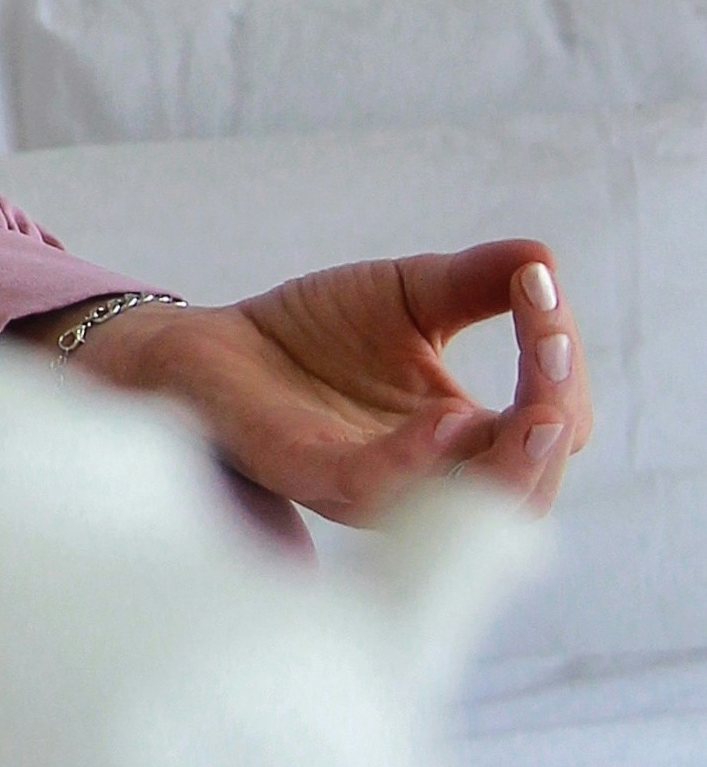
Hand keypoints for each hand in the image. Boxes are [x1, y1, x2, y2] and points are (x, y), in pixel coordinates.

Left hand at [39, 249, 592, 524]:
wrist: (207, 342)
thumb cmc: (310, 334)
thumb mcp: (407, 294)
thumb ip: (475, 282)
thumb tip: (543, 260)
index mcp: (459, 436)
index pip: (547, 424)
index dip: (559, 366)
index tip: (542, 289)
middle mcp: (424, 473)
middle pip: (526, 487)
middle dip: (554, 425)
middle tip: (554, 352)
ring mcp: (367, 479)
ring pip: (464, 506)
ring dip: (512, 463)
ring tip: (536, 408)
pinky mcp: (304, 468)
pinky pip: (372, 486)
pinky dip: (417, 461)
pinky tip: (448, 419)